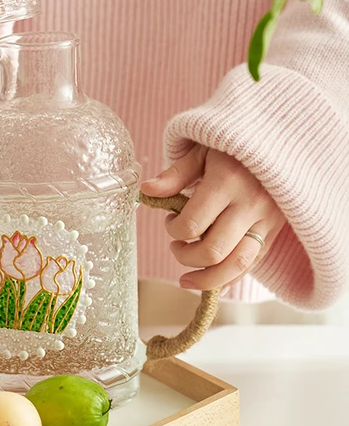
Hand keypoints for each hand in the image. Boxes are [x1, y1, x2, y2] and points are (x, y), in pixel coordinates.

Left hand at [140, 145, 285, 290]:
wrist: (278, 142)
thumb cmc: (231, 146)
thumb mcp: (201, 151)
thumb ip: (175, 175)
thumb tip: (146, 192)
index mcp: (228, 182)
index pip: (193, 224)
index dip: (173, 230)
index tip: (170, 220)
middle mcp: (251, 205)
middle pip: (214, 251)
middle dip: (186, 257)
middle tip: (176, 246)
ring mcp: (267, 221)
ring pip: (237, 265)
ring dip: (207, 279)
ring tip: (186, 280)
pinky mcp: (274, 232)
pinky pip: (252, 265)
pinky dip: (229, 279)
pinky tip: (209, 283)